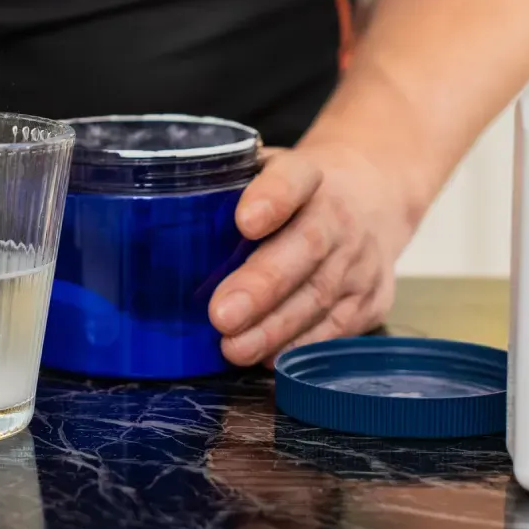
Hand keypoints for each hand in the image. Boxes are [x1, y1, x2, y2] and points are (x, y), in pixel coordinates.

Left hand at [207, 140, 415, 365]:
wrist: (373, 199)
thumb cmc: (296, 194)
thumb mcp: (267, 171)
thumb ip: (225, 190)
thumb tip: (155, 228)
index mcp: (308, 174)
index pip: (293, 179)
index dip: (273, 198)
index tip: (246, 221)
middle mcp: (340, 215)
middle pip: (307, 247)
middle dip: (263, 285)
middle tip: (222, 315)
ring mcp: (361, 259)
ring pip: (320, 295)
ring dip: (276, 328)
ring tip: (235, 347)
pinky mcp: (372, 299)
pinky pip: (338, 327)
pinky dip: (302, 345)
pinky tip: (269, 357)